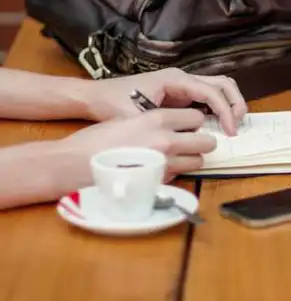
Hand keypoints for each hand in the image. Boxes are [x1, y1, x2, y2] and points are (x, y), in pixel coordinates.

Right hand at [53, 109, 215, 194]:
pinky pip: (181, 176)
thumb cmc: (96, 140)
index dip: (194, 122)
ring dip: (192, 159)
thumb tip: (171, 125)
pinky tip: (161, 170)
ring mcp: (165, 164)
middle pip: (207, 141)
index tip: (188, 126)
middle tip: (191, 143)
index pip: (197, 117)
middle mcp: (167, 140)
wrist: (74, 165)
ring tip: (177, 158)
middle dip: (201, 142)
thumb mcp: (127, 119)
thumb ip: (153, 121)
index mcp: (157, 119)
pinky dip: (177, 173)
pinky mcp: (159, 183)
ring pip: (199, 162)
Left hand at [81, 68, 246, 135]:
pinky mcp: (181, 92)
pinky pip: (208, 95)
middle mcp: (183, 77)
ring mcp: (183, 83)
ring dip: (230, 103)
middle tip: (237, 126)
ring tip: (232, 125)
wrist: (95, 95)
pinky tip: (217, 125)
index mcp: (175, 79)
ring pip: (219, 86)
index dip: (225, 111)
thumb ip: (160, 126)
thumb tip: (184, 139)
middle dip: (235, 103)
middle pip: (223, 83)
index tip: (229, 132)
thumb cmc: (112, 103)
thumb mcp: (135, 118)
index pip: (211, 92)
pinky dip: (219, 107)